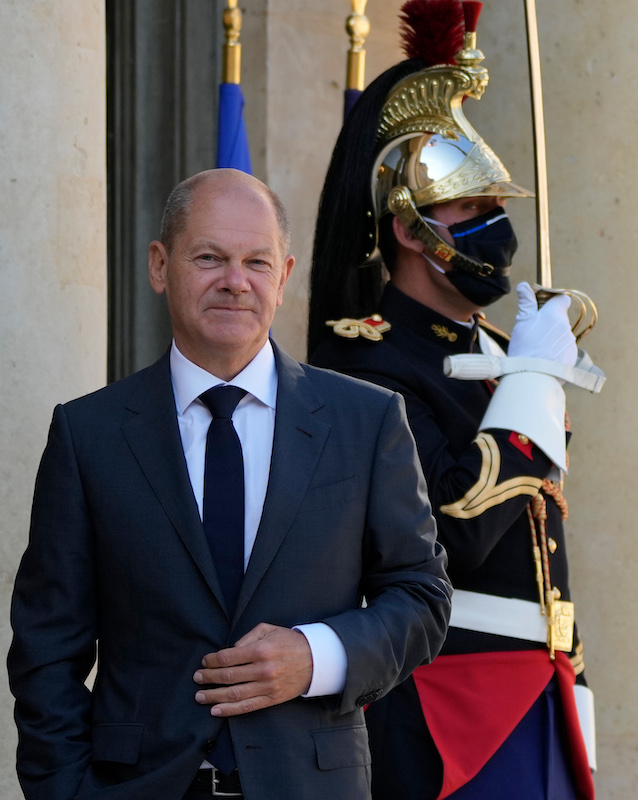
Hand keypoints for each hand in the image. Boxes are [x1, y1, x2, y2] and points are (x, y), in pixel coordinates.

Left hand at [194, 623, 312, 716]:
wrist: (315, 659)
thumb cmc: (289, 642)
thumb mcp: (269, 629)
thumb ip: (247, 637)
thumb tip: (230, 651)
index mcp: (261, 650)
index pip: (229, 657)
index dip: (213, 661)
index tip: (204, 662)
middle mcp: (263, 670)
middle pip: (228, 676)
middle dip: (208, 678)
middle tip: (196, 678)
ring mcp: (267, 687)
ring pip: (234, 694)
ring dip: (213, 696)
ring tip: (200, 696)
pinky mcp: (272, 699)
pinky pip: (247, 707)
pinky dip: (229, 710)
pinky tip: (215, 710)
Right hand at [508, 282, 577, 366]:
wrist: (533, 375)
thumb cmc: (525, 346)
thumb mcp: (522, 322)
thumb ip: (526, 302)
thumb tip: (524, 285)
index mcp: (554, 314)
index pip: (562, 299)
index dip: (553, 301)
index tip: (543, 307)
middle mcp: (565, 326)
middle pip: (560, 318)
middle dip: (549, 322)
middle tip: (534, 332)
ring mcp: (570, 341)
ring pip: (561, 333)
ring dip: (552, 337)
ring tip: (537, 348)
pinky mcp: (571, 356)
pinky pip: (564, 348)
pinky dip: (556, 351)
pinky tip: (544, 358)